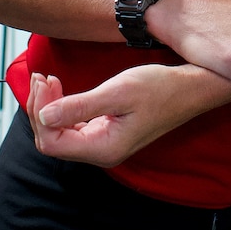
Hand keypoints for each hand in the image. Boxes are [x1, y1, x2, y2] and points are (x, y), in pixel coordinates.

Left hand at [28, 66, 229, 167]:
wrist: (189, 88)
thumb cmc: (159, 88)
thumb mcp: (118, 92)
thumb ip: (80, 106)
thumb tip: (44, 117)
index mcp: (104, 148)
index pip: (52, 143)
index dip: (41, 113)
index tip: (46, 80)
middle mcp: (101, 153)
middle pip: (52, 141)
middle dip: (41, 109)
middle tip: (43, 77)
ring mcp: (103, 145)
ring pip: (59, 134)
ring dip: (48, 107)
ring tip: (46, 79)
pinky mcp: (105, 134)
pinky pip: (71, 127)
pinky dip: (60, 108)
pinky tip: (59, 89)